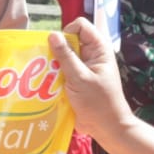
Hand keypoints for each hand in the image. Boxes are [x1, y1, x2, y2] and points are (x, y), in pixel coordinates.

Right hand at [48, 18, 135, 140]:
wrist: (106, 128)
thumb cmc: (98, 103)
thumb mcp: (80, 78)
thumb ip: (66, 56)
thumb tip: (52, 35)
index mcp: (98, 49)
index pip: (81, 26)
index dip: (68, 32)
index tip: (60, 48)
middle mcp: (90, 56)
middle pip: (69, 41)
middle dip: (57, 50)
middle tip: (50, 64)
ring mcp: (83, 68)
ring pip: (63, 57)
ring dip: (54, 65)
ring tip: (47, 76)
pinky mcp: (76, 81)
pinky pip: (61, 71)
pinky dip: (54, 76)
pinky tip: (47, 85)